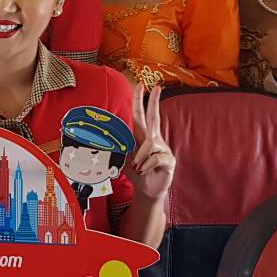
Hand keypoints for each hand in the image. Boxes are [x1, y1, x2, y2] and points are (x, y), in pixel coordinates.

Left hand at [126, 85, 173, 202]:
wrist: (147, 190)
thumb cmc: (137, 172)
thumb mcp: (124, 158)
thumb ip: (119, 146)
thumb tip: (106, 137)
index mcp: (143, 136)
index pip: (141, 115)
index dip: (141, 101)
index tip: (141, 86)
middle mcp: (154, 139)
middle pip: (154, 117)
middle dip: (155, 102)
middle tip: (157, 87)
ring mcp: (163, 149)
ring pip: (150, 144)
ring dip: (140, 156)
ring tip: (136, 167)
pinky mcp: (169, 160)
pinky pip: (156, 157)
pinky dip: (146, 164)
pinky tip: (144, 170)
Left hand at [257, 23, 276, 70]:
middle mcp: (272, 31)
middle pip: (273, 33)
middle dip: (276, 38)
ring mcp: (265, 38)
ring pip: (267, 40)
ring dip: (270, 44)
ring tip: (276, 52)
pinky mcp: (260, 46)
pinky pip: (262, 47)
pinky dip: (265, 50)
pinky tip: (271, 55)